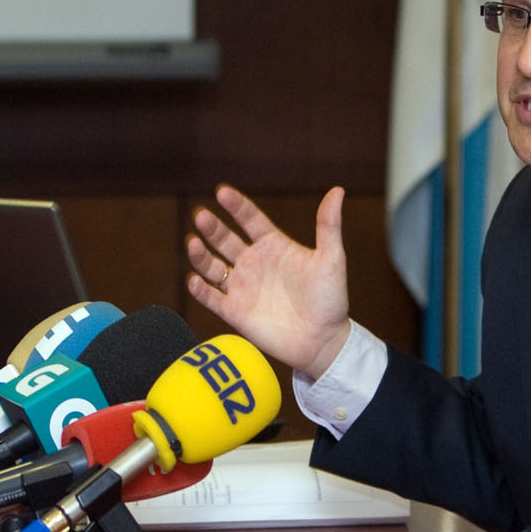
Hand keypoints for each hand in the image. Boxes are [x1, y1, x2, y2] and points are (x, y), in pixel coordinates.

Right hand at [185, 184, 352, 380]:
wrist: (323, 340)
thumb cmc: (330, 300)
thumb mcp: (331, 259)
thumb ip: (328, 225)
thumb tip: (338, 190)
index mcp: (273, 245)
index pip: (250, 219)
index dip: (236, 206)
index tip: (222, 192)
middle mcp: (253, 263)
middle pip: (225, 240)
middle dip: (212, 228)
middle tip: (201, 215)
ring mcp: (242, 287)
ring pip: (213, 266)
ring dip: (201, 255)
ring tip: (192, 242)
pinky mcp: (234, 312)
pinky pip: (211, 298)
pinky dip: (200, 289)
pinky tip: (194, 279)